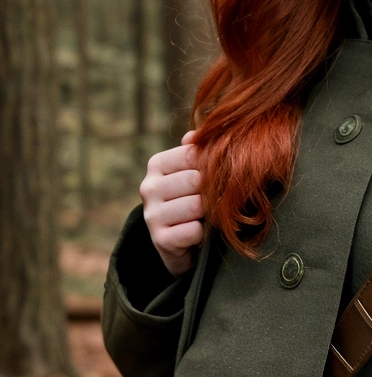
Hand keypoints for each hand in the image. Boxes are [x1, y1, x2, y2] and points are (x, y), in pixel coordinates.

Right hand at [140, 130, 204, 276]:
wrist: (178, 241)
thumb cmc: (190, 197)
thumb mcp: (191, 171)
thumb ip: (195, 151)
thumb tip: (195, 135)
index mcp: (157, 164)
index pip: (193, 155)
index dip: (211, 165)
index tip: (217, 174)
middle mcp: (148, 187)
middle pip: (195, 180)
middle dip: (211, 190)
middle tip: (215, 198)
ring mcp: (151, 214)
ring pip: (195, 206)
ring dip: (209, 212)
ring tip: (207, 214)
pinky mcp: (160, 239)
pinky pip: (194, 230)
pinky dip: (203, 232)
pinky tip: (199, 232)